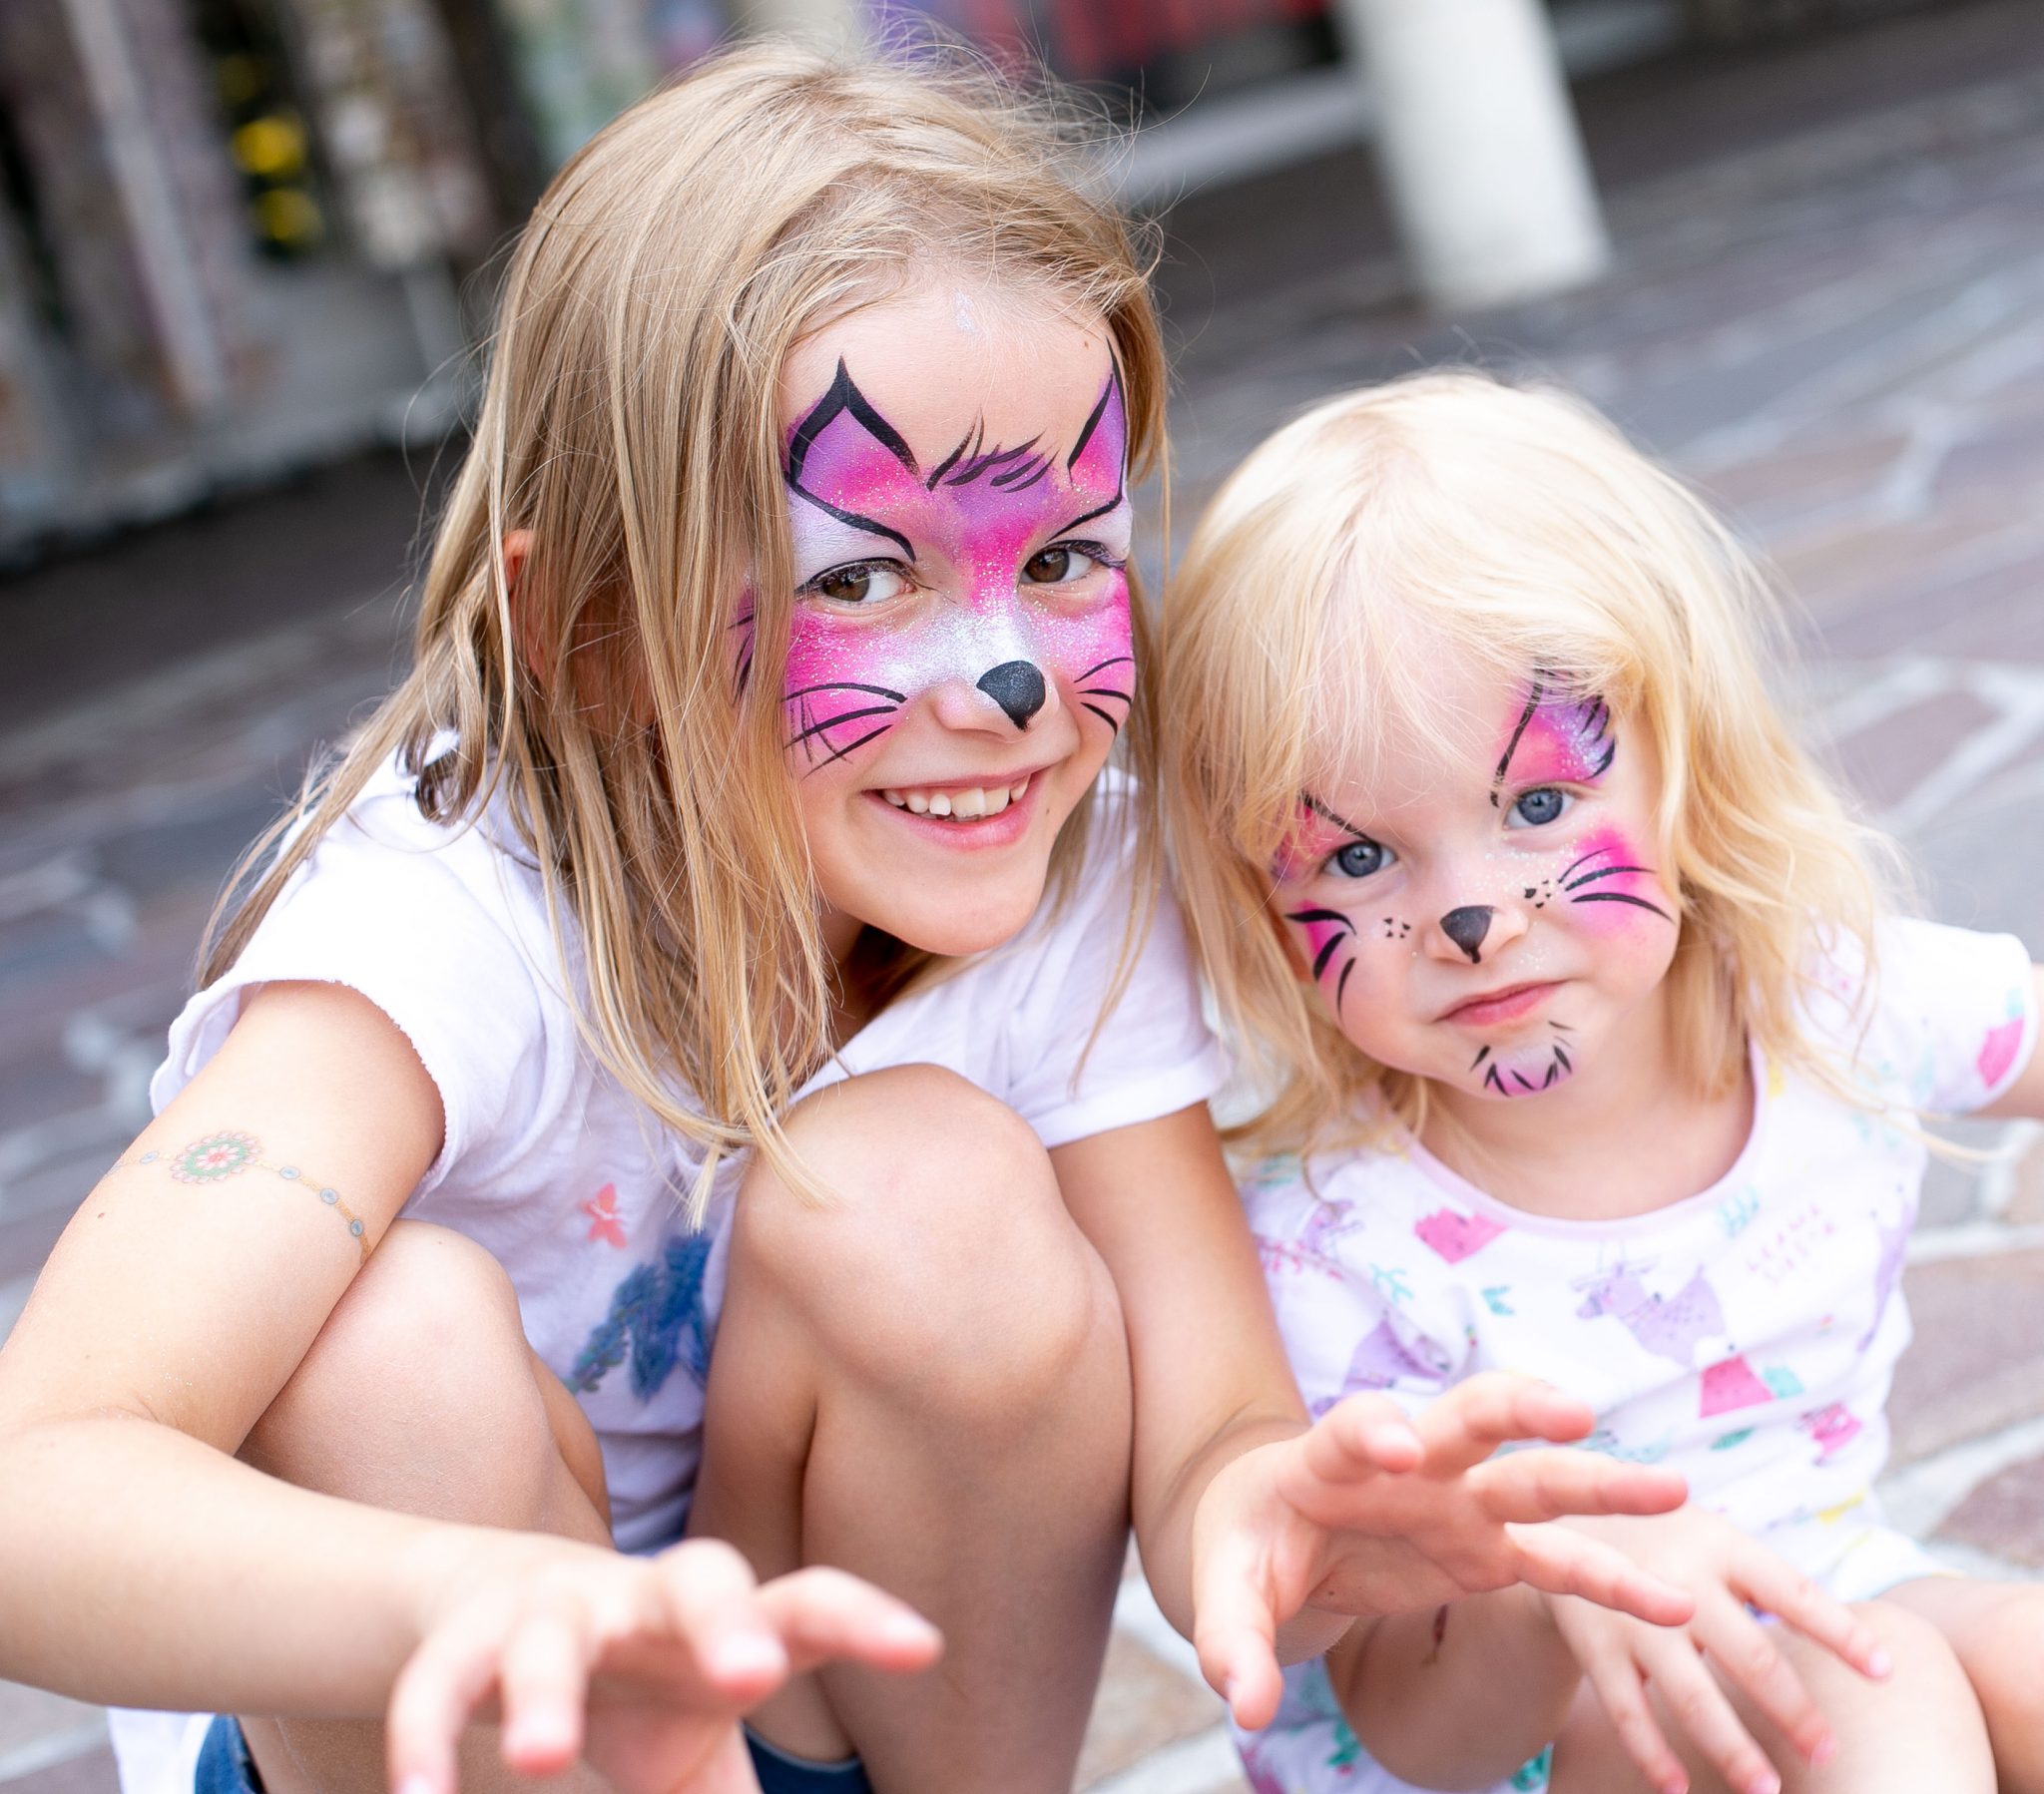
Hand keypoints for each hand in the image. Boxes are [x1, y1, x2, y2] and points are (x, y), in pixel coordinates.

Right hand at [388, 1535, 939, 1793]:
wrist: (508, 1600)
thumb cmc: (645, 1687)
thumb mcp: (700, 1755)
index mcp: (723, 1621)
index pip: (807, 1604)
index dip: (863, 1620)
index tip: (924, 1647)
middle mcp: (644, 1597)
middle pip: (696, 1577)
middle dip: (725, 1620)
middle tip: (754, 1675)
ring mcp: (552, 1608)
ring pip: (551, 1636)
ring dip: (545, 1696)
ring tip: (538, 1762)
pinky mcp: (465, 1635)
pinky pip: (440, 1678)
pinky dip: (424, 1733)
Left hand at [1194, 1372, 1691, 1728]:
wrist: (1279, 1531)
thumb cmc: (1250, 1547)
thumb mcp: (1224, 1588)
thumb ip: (1231, 1642)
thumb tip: (1249, 1708)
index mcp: (1329, 1458)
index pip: (1353, 1429)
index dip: (1373, 1430)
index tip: (1395, 1443)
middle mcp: (1408, 1466)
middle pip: (1469, 1416)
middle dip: (1519, 1406)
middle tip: (1572, 1408)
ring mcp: (1456, 1503)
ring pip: (1534, 1478)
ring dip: (1598, 1482)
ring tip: (1674, 1489)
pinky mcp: (1487, 1551)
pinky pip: (1558, 1563)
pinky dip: (1611, 1581)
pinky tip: (1672, 1604)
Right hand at [1546, 1510, 1891, 1793]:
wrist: (1560, 1520)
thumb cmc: (1670, 1543)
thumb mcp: (1716, 1539)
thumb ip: (1771, 1584)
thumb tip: (1862, 1645)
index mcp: (1722, 1545)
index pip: (1792, 1591)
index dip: (1838, 1630)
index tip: (1885, 1672)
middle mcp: (1680, 1578)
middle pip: (1747, 1652)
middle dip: (1791, 1708)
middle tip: (1828, 1752)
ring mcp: (1633, 1614)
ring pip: (1690, 1693)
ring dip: (1731, 1746)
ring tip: (1767, 1788)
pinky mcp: (1596, 1644)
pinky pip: (1627, 1709)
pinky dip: (1652, 1751)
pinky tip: (1677, 1789)